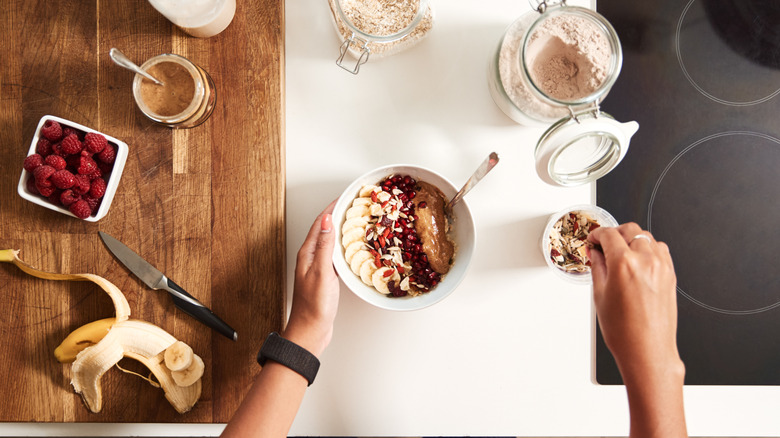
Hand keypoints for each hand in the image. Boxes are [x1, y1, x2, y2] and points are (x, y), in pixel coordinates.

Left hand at [284, 201, 339, 356]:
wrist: (310, 332)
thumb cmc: (314, 306)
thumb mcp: (322, 272)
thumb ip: (324, 245)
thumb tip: (326, 219)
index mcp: (307, 253)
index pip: (319, 223)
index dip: (332, 208)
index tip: (345, 196)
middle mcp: (310, 258)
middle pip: (324, 229)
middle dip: (338, 215)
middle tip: (354, 205)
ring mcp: (317, 268)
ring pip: (330, 242)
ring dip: (342, 230)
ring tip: (357, 222)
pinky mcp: (325, 278)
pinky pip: (335, 256)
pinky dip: (345, 248)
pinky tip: (353, 250)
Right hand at [588, 223, 682, 380]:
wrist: (648, 350)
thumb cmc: (624, 330)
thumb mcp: (600, 295)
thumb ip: (598, 267)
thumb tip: (595, 253)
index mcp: (624, 263)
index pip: (609, 234)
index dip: (597, 234)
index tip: (593, 239)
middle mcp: (646, 260)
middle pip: (630, 230)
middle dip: (615, 233)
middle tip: (604, 243)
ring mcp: (661, 266)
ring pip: (647, 237)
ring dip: (632, 239)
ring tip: (621, 252)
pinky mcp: (671, 274)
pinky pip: (660, 250)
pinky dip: (648, 249)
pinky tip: (637, 261)